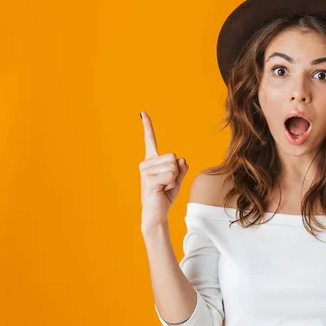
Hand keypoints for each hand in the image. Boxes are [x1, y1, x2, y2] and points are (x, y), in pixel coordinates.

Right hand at [139, 111, 188, 225]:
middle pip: (173, 156)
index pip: (150, 140)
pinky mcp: (149, 180)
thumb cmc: (165, 196)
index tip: (143, 112)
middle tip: (166, 183)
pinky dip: (171, 184)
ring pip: (173, 166)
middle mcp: (146, 163)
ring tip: (163, 187)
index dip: (147, 126)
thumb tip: (182, 159)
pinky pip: (171, 175)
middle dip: (176, 172)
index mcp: (152, 160)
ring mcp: (145, 171)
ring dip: (173, 179)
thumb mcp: (177, 180)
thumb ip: (181, 169)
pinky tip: (162, 190)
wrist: (157, 213)